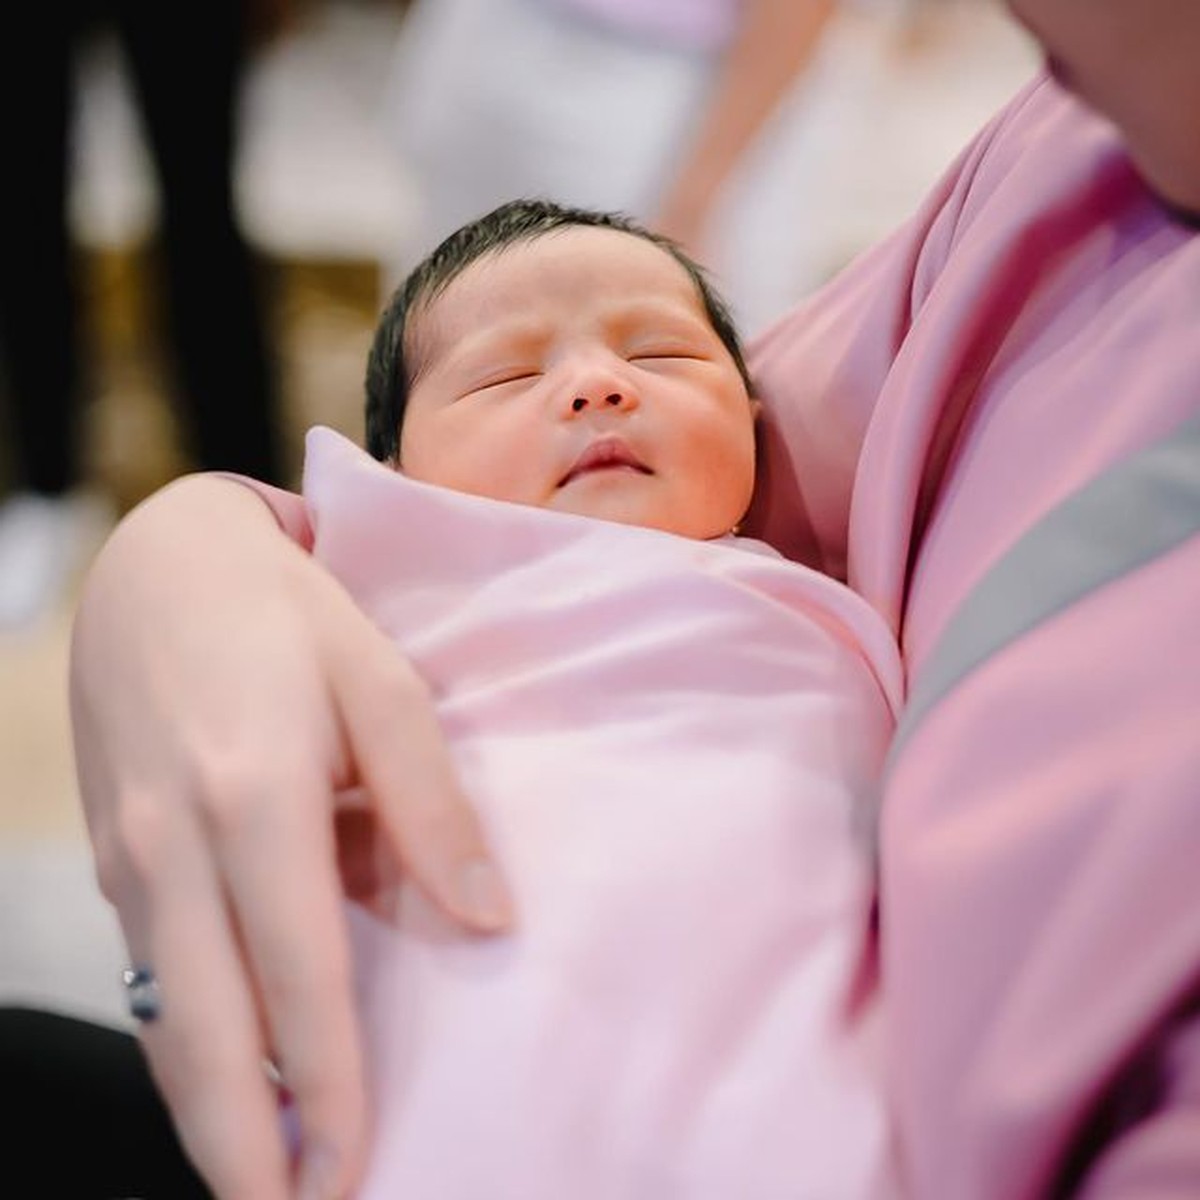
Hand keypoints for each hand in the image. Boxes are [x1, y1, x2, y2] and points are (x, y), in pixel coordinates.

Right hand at [69, 475, 511, 1198]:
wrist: (159, 567)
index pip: (298, 975)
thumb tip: (488, 920)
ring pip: (163, 1013)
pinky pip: (146, 972)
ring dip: (205, 1110)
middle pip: (204, 1029)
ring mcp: (128, 855)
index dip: (329, 1083)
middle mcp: (173, 843)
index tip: (357, 1168)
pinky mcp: (112, 854)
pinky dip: (182, 1039)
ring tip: (257, 1180)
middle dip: (244, 1146)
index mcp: (255, 795)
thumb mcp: (383, 683)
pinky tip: (219, 1074)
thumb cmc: (288, 618)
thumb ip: (432, 804)